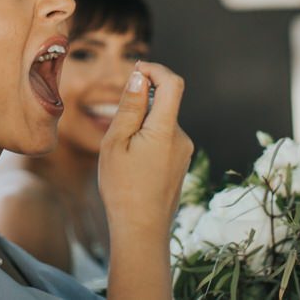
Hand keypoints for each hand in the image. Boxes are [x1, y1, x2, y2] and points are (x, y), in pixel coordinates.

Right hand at [98, 60, 192, 238]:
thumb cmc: (122, 187)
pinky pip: (164, 138)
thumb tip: (140, 76)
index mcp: (165, 129)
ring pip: (162, 122)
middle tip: (116, 127)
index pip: (172, 83)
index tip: (136, 70)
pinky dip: (147, 139)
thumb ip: (130, 106)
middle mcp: (181, 137)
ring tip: (122, 153)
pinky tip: (132, 164)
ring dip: (142, 124)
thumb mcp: (116, 142)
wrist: (141, 230)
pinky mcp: (180, 162)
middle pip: (164, 102)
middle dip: (141, 102)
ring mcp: (183, 151)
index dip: (155, 69)